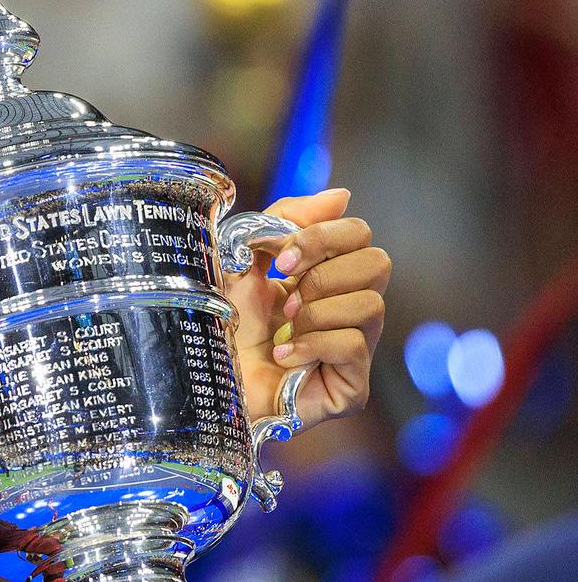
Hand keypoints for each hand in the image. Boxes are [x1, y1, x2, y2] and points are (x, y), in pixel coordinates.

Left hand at [225, 187, 390, 429]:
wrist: (202, 382)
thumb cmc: (220, 325)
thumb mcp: (242, 262)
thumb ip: (284, 222)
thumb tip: (341, 195)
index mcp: (325, 274)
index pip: (358, 234)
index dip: (323, 237)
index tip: (280, 260)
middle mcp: (347, 308)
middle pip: (379, 262)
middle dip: (323, 275)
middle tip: (284, 298)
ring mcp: (355, 348)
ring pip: (372, 305)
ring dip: (315, 314)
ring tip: (281, 332)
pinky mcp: (353, 386)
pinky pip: (355, 346)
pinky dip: (311, 346)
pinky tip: (283, 356)